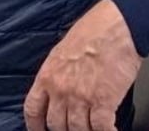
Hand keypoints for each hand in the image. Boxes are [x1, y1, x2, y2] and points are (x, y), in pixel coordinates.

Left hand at [24, 0, 141, 130]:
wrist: (115, 28)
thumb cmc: (91, 34)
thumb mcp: (60, 53)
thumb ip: (55, 75)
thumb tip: (55, 92)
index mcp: (47, 76)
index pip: (32, 109)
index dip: (34, 126)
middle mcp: (60, 90)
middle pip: (56, 124)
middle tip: (73, 130)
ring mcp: (81, 97)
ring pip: (78, 130)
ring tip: (93, 130)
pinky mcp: (103, 101)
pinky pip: (102, 128)